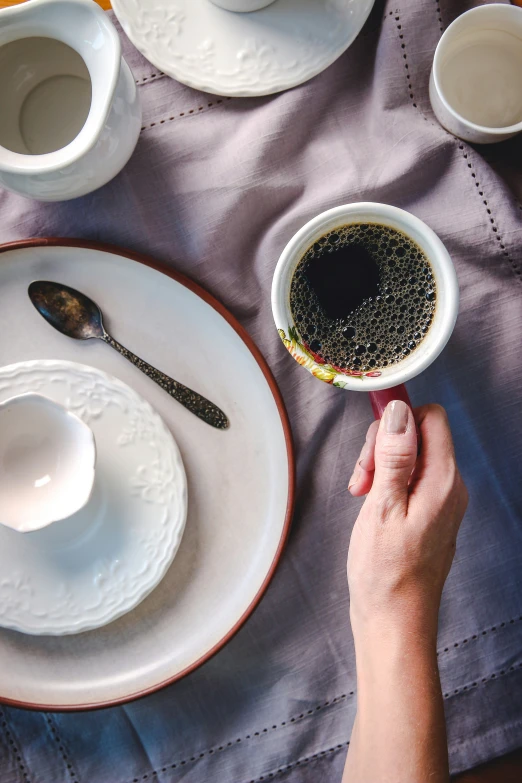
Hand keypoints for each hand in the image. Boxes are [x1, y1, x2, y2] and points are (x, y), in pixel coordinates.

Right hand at [347, 401, 467, 639]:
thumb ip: (394, 457)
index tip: (371, 439)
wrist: (395, 621)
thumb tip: (398, 412)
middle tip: (363, 478)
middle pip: (418, 435)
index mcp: (443, 481)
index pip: (431, 418)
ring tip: (362, 494)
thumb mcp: (382, 508)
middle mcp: (450, 486)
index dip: (398, 419)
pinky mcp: (430, 512)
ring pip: (410, 456)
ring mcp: (441, 500)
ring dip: (381, 465)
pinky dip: (386, 483)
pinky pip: (410, 479)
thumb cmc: (386, 573)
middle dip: (383, 446)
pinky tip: (371, 505)